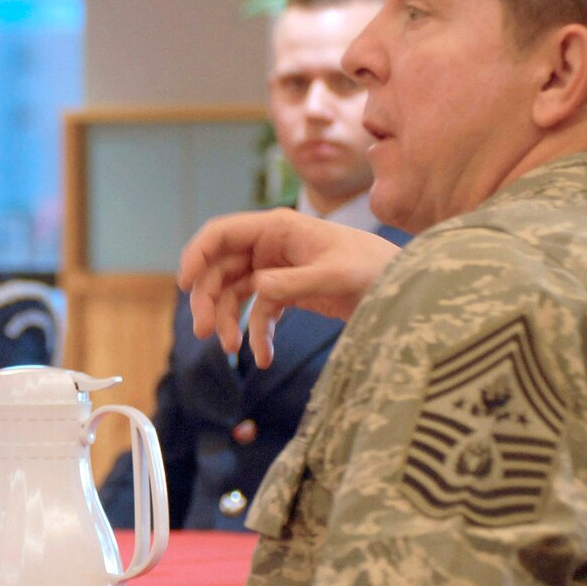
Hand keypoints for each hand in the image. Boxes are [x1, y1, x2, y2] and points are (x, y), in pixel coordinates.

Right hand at [177, 209, 400, 366]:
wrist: (403, 288)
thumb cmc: (374, 270)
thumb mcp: (336, 275)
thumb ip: (295, 282)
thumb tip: (257, 289)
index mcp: (278, 228)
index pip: (223, 233)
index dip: (197, 254)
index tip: (183, 283)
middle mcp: (271, 246)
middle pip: (221, 268)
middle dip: (209, 298)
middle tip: (204, 331)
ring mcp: (277, 270)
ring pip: (235, 293)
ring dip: (227, 320)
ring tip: (231, 349)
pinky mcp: (288, 293)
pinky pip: (259, 313)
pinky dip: (257, 335)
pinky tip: (263, 357)